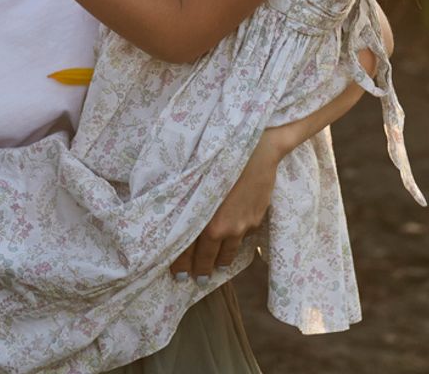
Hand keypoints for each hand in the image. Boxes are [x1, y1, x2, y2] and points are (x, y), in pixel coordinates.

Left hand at [172, 136, 280, 282]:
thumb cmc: (220, 158)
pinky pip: (245, 235)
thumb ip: (186, 203)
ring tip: (217, 267)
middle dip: (202, 269)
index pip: (188, 251)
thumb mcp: (197, 180)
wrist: (258, 149)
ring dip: (221, 261)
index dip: (181, 264)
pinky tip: (234, 241)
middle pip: (209, 256)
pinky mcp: (257, 218)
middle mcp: (224, 228)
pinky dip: (237, 240)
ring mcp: (244, 225)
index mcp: (206, 221)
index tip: (177, 275)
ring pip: (230, 251)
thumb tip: (170, 214)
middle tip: (196, 279)